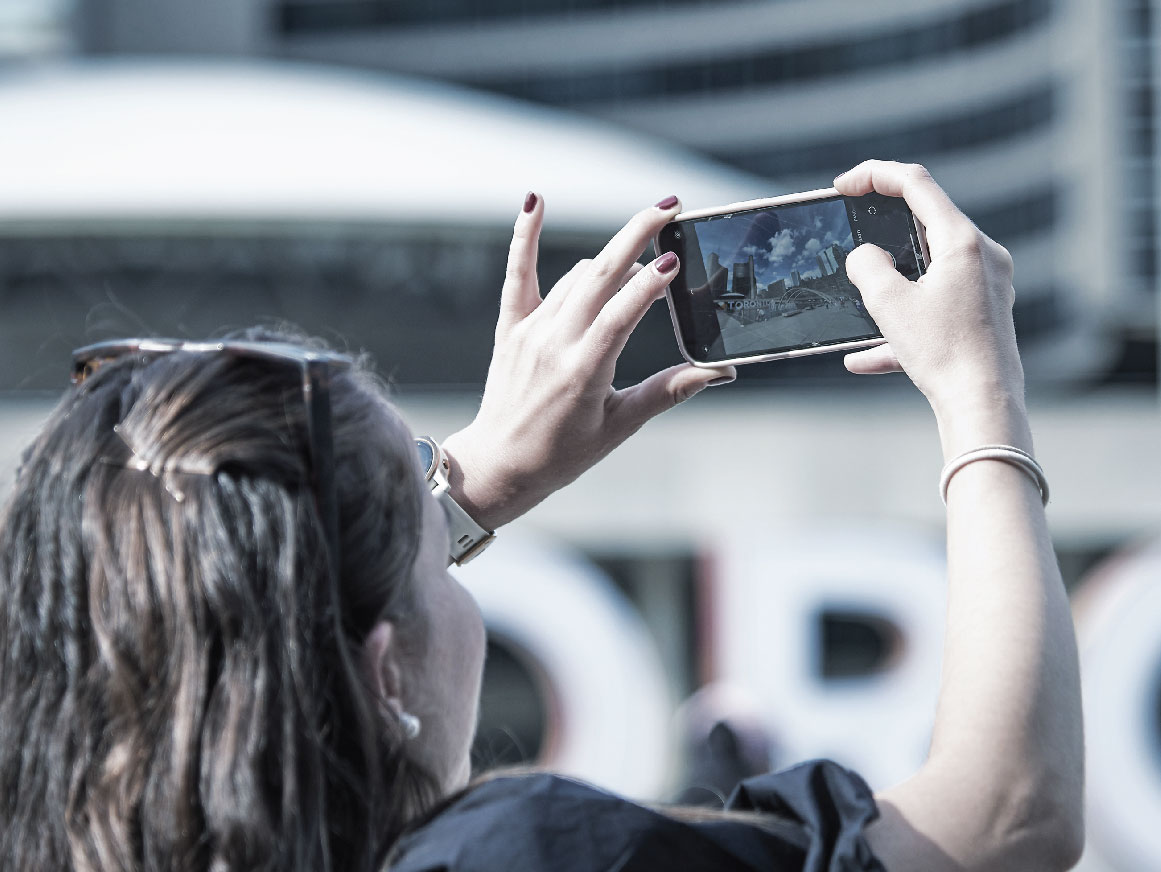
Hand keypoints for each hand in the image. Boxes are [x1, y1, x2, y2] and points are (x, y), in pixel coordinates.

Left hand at [441, 193, 734, 530]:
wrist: (501, 464)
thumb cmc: (563, 453)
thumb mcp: (620, 426)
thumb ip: (667, 391)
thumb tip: (718, 372)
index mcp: (583, 371)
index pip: (621, 313)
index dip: (650, 284)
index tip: (676, 258)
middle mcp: (554, 343)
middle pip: (599, 275)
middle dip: (636, 235)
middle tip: (670, 208)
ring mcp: (530, 331)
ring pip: (575, 277)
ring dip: (611, 258)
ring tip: (645, 250)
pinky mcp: (511, 327)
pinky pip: (517, 273)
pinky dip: (526, 236)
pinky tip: (534, 199)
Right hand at [836, 161, 1024, 417]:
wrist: (983, 405)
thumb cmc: (943, 353)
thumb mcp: (889, 304)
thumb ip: (867, 267)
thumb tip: (865, 257)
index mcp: (963, 242)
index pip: (916, 184)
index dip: (875, 175)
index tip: (844, 186)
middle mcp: (983, 257)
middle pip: (926, 223)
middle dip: (883, 228)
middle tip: (851, 230)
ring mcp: (987, 286)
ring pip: (927, 270)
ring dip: (890, 282)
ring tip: (860, 298)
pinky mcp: (984, 316)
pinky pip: (935, 308)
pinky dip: (902, 324)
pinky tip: (864, 358)